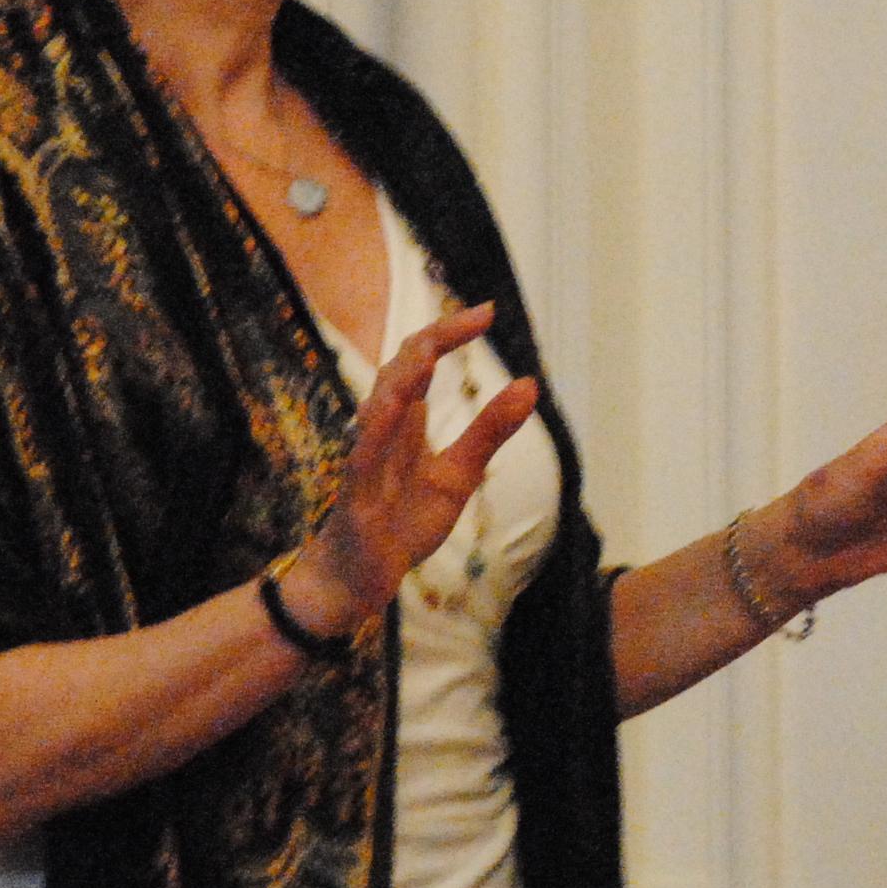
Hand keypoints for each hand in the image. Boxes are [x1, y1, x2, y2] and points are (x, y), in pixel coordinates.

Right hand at [280, 303, 541, 636]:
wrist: (359, 576)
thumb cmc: (401, 522)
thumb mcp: (457, 475)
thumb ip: (490, 431)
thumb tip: (531, 384)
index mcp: (406, 420)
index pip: (422, 361)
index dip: (451, 333)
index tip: (487, 311)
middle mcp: (383, 428)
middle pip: (401, 368)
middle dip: (435, 339)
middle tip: (479, 317)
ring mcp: (366, 458)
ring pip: (379, 404)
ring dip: (405, 374)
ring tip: (432, 347)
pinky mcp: (355, 493)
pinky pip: (362, 455)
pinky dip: (376, 429)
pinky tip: (392, 405)